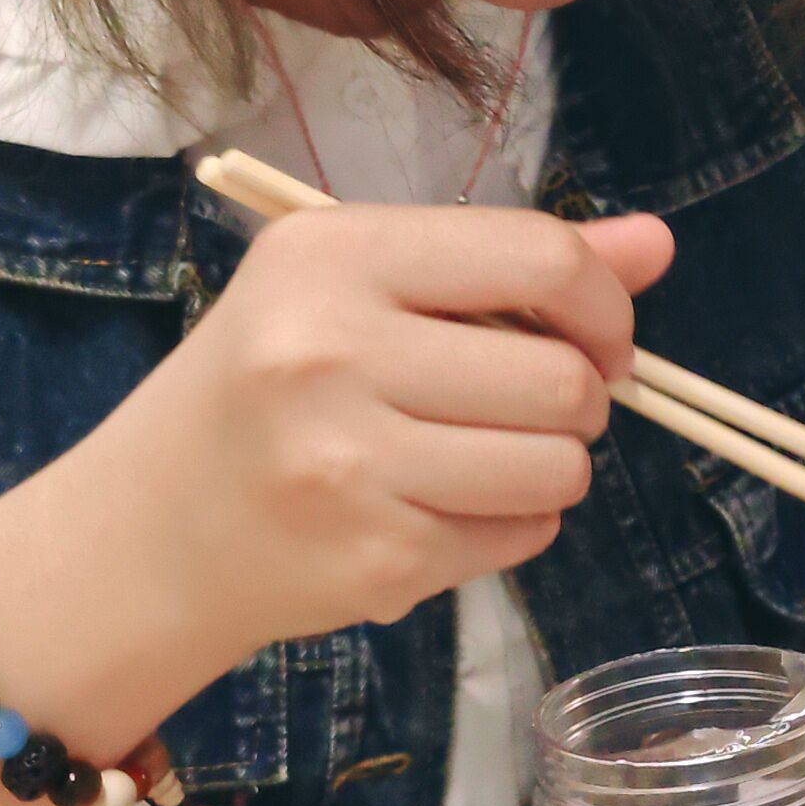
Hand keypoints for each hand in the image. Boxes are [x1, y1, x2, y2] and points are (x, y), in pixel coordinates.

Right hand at [0, 204, 673, 759]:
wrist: (148, 531)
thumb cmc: (265, 389)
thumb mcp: (359, 289)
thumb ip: (509, 264)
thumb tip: (656, 245)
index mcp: (332, 257)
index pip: (540, 258)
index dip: (605, 302)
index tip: (599, 335)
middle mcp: (331, 353)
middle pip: (563, 378)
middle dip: (579, 399)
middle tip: (529, 407)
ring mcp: (350, 466)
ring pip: (560, 467)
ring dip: (550, 467)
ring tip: (481, 458)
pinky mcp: (374, 560)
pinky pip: (523, 536)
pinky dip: (508, 525)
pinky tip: (437, 509)